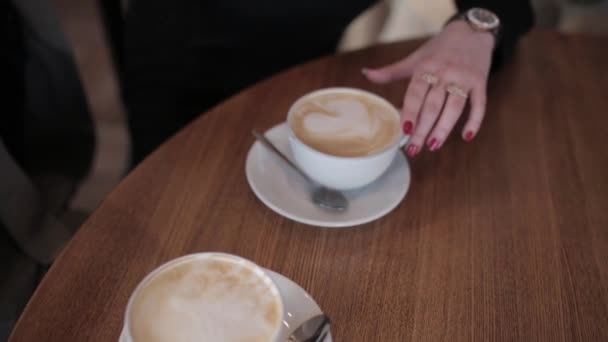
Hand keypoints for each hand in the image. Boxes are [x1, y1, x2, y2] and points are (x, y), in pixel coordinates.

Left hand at [363, 20, 494, 156]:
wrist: (471, 31)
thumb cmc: (439, 49)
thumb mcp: (415, 59)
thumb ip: (391, 71)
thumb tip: (366, 74)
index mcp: (426, 68)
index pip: (415, 94)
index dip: (410, 112)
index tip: (404, 130)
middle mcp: (445, 73)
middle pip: (433, 105)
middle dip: (422, 129)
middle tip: (414, 148)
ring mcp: (464, 78)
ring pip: (454, 107)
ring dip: (444, 128)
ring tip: (433, 145)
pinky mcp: (480, 83)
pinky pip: (479, 104)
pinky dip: (474, 121)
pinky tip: (466, 136)